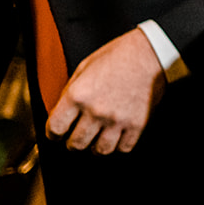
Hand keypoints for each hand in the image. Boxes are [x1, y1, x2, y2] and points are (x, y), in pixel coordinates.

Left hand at [45, 29, 166, 153]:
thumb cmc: (118, 56)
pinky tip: (116, 137)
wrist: (150, 54)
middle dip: (73, 142)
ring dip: (95, 147)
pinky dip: (118, 145)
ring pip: (100, 150)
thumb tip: (62, 111)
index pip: (55, 128)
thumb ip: (71, 91)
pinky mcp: (137, 125)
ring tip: (97, 140)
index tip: (57, 134)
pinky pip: (124, 147)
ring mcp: (117, 120)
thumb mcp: (84, 67)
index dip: (53, 133)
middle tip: (76, 138)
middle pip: (76, 144)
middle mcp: (96, 111)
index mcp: (78, 95)